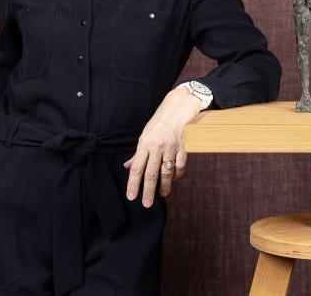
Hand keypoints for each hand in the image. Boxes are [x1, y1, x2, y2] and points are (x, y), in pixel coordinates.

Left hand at [123, 87, 200, 206]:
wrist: (178, 107)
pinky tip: (175, 179)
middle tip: (146, 204)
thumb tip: (127, 166)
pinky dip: (178, 174)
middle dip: (148, 191)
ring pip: (167, 172)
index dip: (133, 183)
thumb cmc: (159, 121)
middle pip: (151, 173)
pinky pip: (180, 165)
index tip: (131, 196)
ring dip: (165, 186)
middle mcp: (157, 147)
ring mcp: (171, 147)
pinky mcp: (183, 146)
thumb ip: (138, 153)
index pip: (136, 168)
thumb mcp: (145, 135)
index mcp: (144, 144)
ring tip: (163, 195)